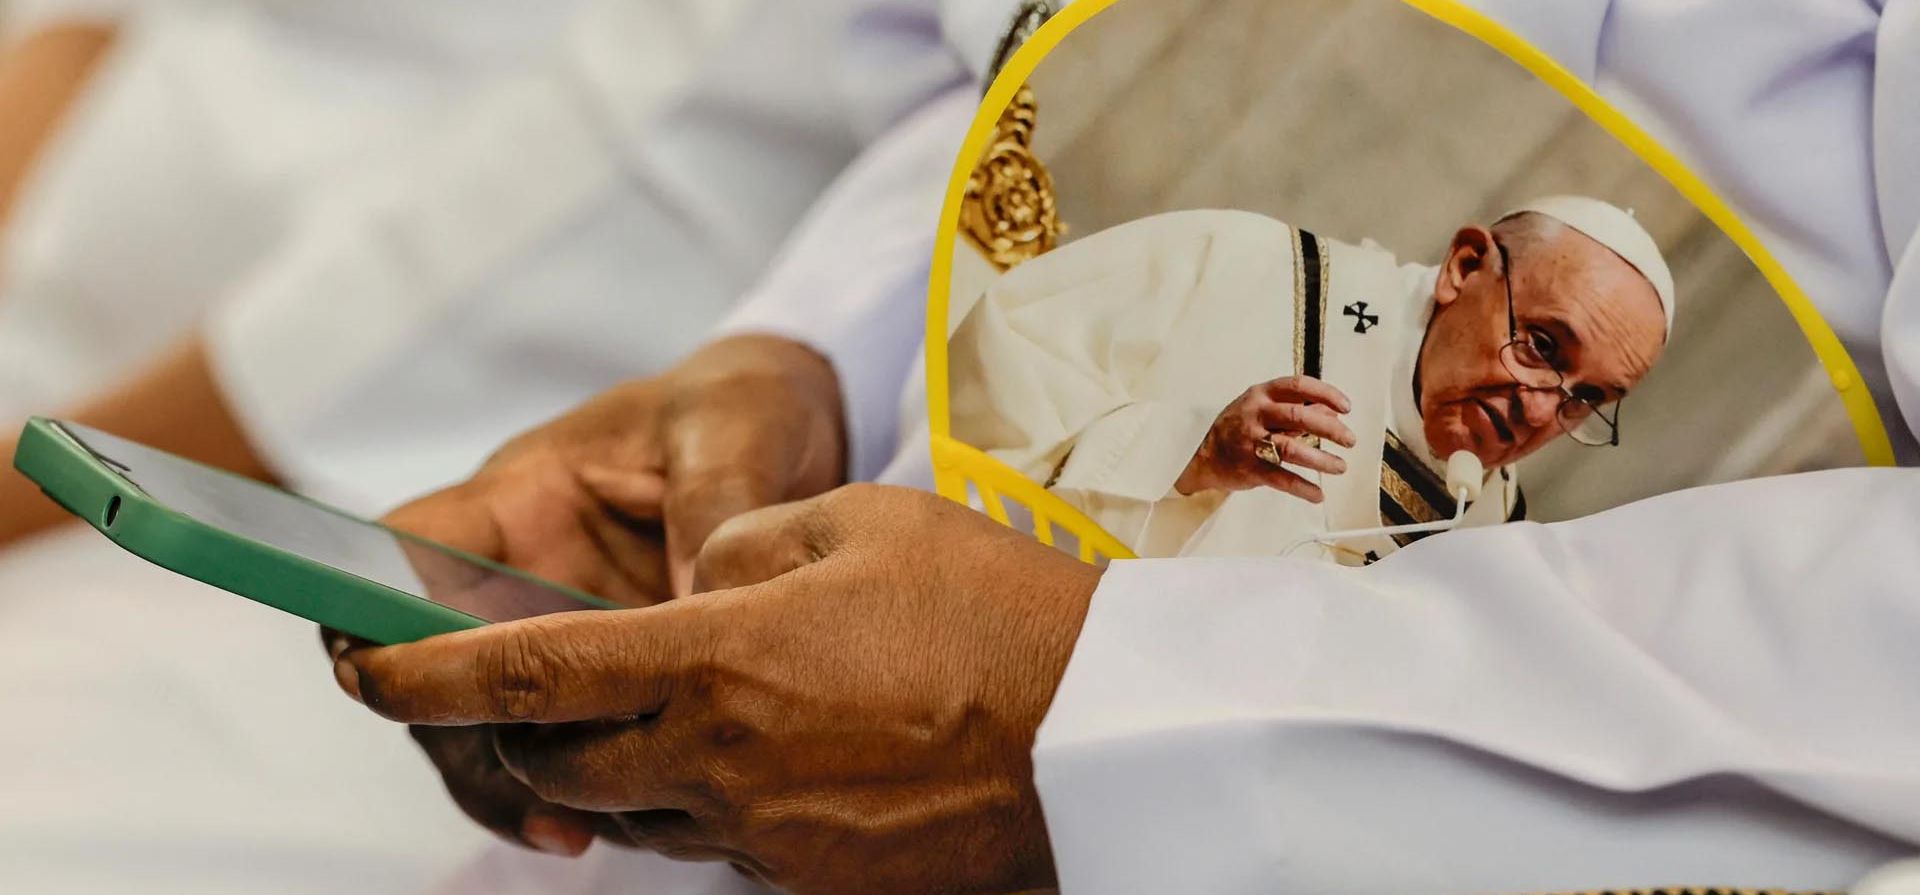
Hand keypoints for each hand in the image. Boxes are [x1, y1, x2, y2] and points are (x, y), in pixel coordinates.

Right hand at [325, 334, 846, 855]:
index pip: (399, 550)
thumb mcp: (733, 433)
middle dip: (456, 734)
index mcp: (522, 497)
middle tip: (522, 789)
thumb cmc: (744, 408)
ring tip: (577, 828)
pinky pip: (572, 746)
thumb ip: (712, 507)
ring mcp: (562, 634)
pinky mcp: (614, 680)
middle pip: (432, 665)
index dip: (363, 608)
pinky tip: (619, 825)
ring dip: (521, 781)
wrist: (802, 430)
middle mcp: (521, 573)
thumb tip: (702, 605)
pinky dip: (584, 789)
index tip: (380, 674)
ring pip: (493, 723)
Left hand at [337, 484, 1102, 893]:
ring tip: (684, 701)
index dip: (425, 673)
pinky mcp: (812, 879)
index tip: (362, 668)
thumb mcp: (861, 521)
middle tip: (535, 684)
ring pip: (637, 809)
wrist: (1104, 737)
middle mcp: (719, 764)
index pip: (527, 675)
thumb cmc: (994, 609)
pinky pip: (718, 839)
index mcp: (718, 662)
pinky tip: (775, 744)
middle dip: (524, 728)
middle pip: (562, 763)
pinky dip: (707, 793)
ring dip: (624, 760)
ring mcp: (766, 836)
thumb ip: (743, 541)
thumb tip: (696, 577)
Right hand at [1174, 375, 1356, 500]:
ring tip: (1340, 467)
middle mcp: (1255, 414)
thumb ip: (1298, 408)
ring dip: (1321, 460)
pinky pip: (1281, 479)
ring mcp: (1251, 442)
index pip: (1298, 386)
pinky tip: (1318, 495)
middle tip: (1350, 440)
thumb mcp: (1264, 409)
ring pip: (1292, 449)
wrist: (1204, 457)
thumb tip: (1333, 412)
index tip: (1346, 408)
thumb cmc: (1239, 428)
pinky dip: (1302, 488)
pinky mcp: (1249, 468)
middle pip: (1299, 416)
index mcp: (1261, 395)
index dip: (1326, 394)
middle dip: (1330, 429)